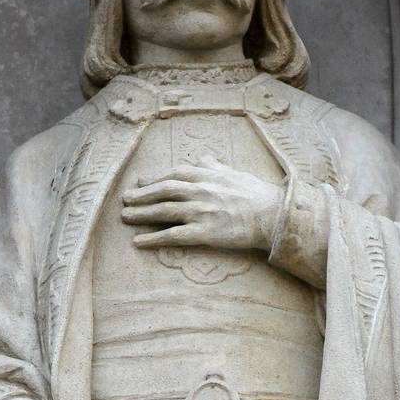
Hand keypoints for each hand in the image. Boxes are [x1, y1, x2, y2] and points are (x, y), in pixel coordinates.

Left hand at [121, 154, 282, 251]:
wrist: (273, 215)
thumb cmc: (257, 194)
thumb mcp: (235, 173)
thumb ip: (215, 166)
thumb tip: (204, 157)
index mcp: (206, 175)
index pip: (173, 174)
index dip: (153, 179)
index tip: (140, 182)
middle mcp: (199, 191)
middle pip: (162, 191)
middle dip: (141, 195)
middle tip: (125, 200)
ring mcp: (200, 211)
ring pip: (163, 211)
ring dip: (141, 214)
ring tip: (126, 217)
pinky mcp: (204, 233)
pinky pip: (173, 235)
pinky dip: (153, 238)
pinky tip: (139, 242)